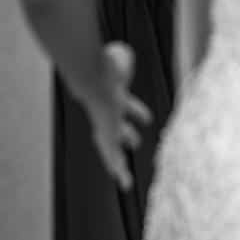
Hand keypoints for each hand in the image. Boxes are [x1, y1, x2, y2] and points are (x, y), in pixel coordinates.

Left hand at [81, 42, 151, 188]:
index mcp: (110, 95)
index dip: (135, 111)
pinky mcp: (106, 135)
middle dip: (124, 136)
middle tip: (134, 143)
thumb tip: (120, 55)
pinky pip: (112, 155)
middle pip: (112, 127)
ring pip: (110, 147)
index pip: (123, 105)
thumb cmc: (107, 65)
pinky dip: (119, 170)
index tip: (147, 119)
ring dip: (117, 161)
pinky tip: (124, 184)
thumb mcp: (120, 58)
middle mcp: (104, 112)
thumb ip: (122, 59)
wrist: (92, 77)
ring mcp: (105, 125)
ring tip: (124, 179)